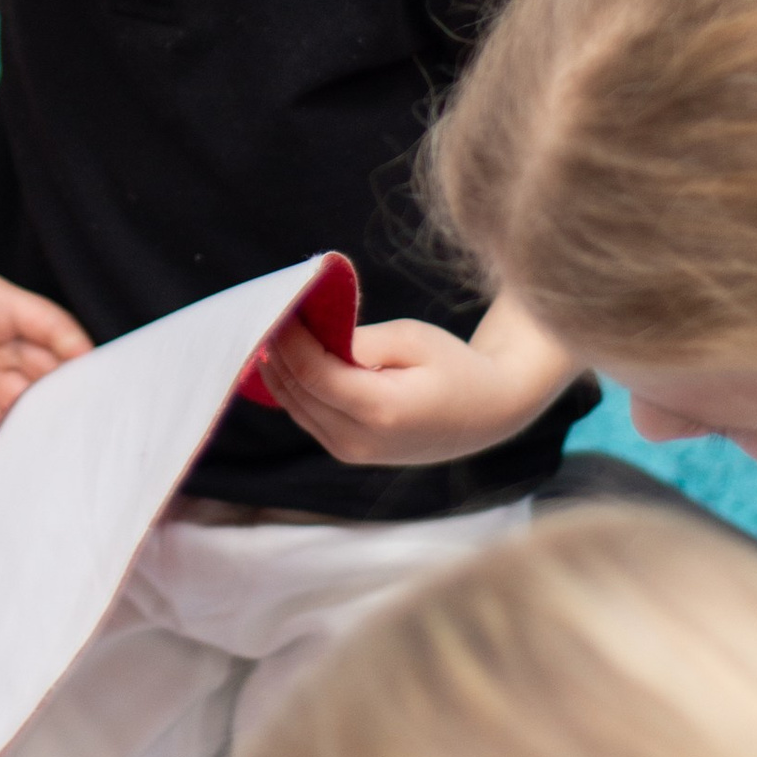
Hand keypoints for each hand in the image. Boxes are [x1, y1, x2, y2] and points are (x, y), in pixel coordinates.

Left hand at [0, 219, 89, 435]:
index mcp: (3, 305)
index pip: (53, 327)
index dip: (78, 349)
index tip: (98, 377)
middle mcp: (0, 340)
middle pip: (47, 370)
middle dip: (64, 396)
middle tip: (77, 427)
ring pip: (20, 398)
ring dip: (31, 420)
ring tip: (41, 446)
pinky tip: (0, 449)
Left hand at [259, 298, 578, 469]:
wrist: (487, 415)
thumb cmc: (456, 368)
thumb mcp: (413, 340)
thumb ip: (360, 340)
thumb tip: (312, 335)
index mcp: (380, 410)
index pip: (313, 373)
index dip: (289, 339)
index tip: (279, 305)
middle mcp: (359, 440)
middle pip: (297, 391)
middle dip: (278, 350)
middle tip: (269, 310)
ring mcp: (352, 452)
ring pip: (295, 407)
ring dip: (279, 369)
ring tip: (273, 328)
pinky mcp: (349, 452)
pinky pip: (307, 416)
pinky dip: (293, 386)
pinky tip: (286, 357)